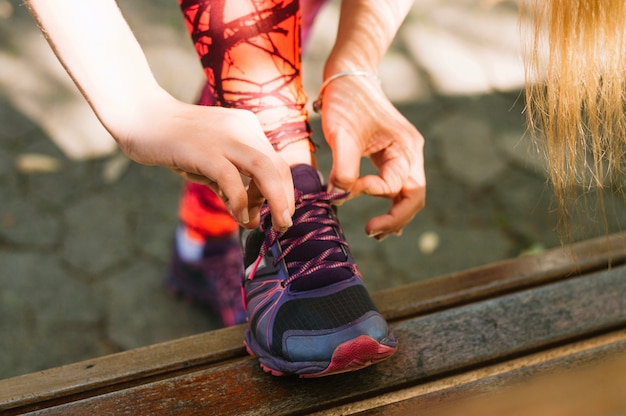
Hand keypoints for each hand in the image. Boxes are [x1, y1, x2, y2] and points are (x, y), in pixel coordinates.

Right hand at [116, 92, 294, 231]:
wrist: (140, 116)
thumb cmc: (175, 142)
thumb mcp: (210, 159)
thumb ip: (229, 182)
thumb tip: (248, 213)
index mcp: (247, 127)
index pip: (277, 162)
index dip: (284, 191)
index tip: (280, 212)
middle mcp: (242, 128)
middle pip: (278, 166)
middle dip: (285, 199)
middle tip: (283, 224)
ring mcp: (224, 137)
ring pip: (264, 170)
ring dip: (275, 201)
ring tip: (273, 224)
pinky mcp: (204, 150)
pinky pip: (232, 179)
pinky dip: (240, 202)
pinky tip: (239, 216)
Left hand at [320, 75, 425, 239]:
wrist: (349, 75)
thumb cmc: (346, 101)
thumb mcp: (342, 134)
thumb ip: (344, 168)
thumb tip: (340, 198)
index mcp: (405, 148)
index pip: (396, 185)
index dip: (371, 193)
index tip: (343, 190)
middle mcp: (410, 153)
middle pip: (414, 197)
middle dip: (395, 218)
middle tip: (371, 233)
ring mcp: (403, 155)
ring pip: (408, 194)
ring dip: (395, 215)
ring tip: (375, 232)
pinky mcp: (392, 155)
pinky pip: (397, 185)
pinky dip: (389, 202)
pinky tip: (377, 217)